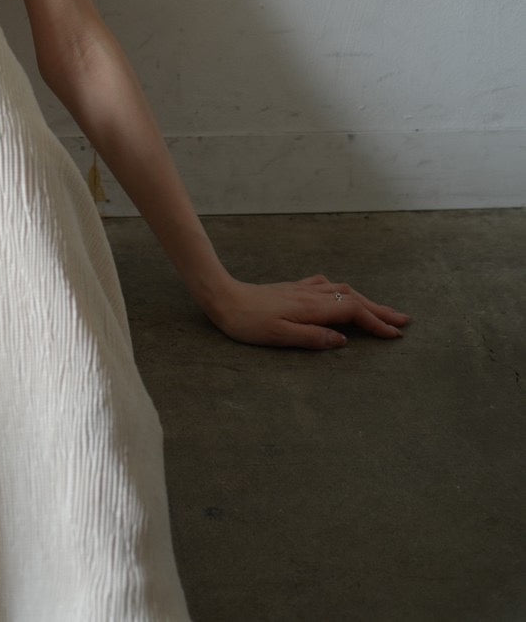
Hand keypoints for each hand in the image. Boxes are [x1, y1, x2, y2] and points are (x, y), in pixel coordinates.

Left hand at [204, 273, 411, 349]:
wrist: (223, 298)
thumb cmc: (248, 323)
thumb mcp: (279, 336)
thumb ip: (312, 338)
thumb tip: (343, 341)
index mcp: (311, 308)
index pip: (353, 313)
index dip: (376, 323)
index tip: (396, 334)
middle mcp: (311, 295)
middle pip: (353, 299)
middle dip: (380, 310)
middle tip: (404, 320)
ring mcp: (302, 290)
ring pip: (342, 291)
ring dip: (365, 300)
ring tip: (381, 310)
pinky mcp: (293, 289)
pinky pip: (326, 286)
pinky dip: (342, 291)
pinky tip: (340, 293)